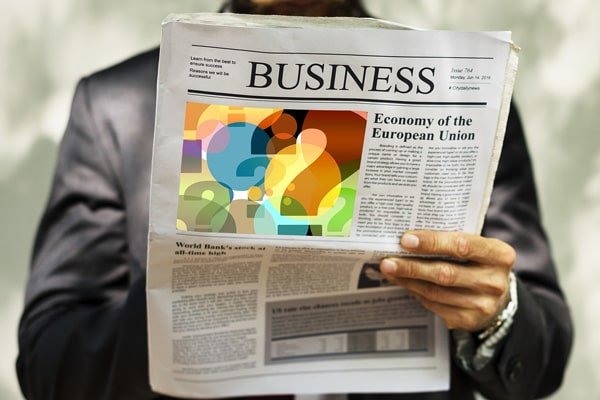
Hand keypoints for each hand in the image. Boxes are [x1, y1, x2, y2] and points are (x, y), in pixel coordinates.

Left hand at [380, 231, 515, 331]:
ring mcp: (483, 304)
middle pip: (445, 273)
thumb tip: (409, 238)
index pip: (462, 246)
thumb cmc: (479, 263)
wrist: (498, 298)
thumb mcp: (477, 248)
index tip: (406, 239)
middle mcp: (494, 281)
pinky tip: (403, 282)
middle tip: (388, 260)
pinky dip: (415, 292)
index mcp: (500, 255)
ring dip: (408, 280)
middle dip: (412, 266)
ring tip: (389, 269)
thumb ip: (451, 240)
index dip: (432, 242)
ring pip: (436, 292)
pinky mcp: (469, 320)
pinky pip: (434, 304)